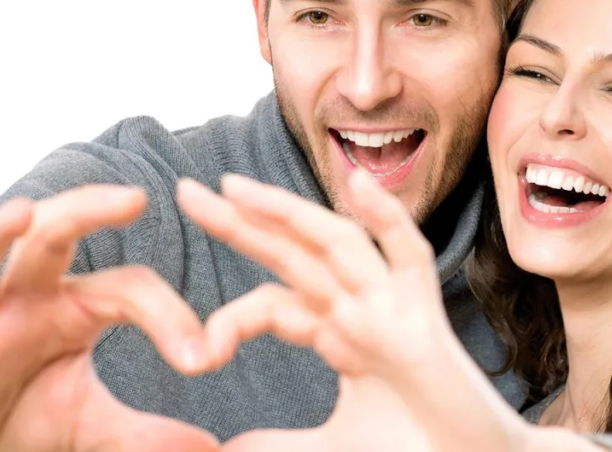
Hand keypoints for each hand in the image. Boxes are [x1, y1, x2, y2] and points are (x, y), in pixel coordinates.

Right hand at [0, 186, 220, 451]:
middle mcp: (24, 298)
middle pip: (54, 237)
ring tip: (25, 210)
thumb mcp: (91, 424)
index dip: (170, 317)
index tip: (206, 356)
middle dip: (88, 209)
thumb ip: (144, 434)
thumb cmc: (25, 415)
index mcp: (73, 305)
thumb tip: (208, 448)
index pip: (128, 289)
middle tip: (134, 196)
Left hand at [177, 170, 529, 450]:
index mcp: (339, 335)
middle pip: (293, 255)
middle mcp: (361, 312)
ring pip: (337, 244)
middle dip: (241, 222)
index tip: (197, 352)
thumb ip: (279, 444)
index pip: (275, 303)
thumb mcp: (332, 447)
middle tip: (186, 192)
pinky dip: (388, 221)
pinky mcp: (425, 323)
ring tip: (236, 187)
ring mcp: (393, 311)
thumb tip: (226, 450)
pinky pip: (410, 258)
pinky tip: (359, 185)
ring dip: (287, 212)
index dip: (231, 315)